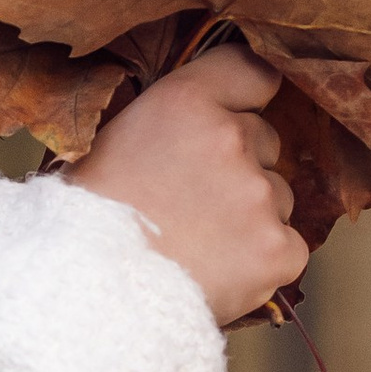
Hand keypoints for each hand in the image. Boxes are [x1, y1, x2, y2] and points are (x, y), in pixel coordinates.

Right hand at [70, 43, 300, 324]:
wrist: (84, 301)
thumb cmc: (82, 227)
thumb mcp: (109, 144)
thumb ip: (167, 123)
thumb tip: (204, 124)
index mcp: (185, 102)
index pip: (250, 70)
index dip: (246, 94)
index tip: (240, 110)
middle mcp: (230, 138)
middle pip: (264, 141)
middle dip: (237, 167)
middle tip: (187, 206)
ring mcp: (259, 196)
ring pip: (277, 197)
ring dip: (249, 217)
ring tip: (194, 249)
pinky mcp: (278, 250)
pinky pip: (288, 248)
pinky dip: (260, 263)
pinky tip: (216, 274)